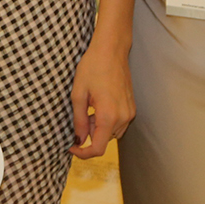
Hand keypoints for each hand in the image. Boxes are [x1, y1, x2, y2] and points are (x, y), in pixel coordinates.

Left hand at [69, 36, 133, 158]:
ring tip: (90, 105)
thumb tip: (79, 140)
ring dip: (99, 127)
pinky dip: (107, 120)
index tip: (72, 147)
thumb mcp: (78, 93)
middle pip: (105, 140)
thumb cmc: (92, 67)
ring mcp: (130, 113)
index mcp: (108, 116)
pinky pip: (118, 123)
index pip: (98, 148)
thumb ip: (79, 120)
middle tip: (81, 113)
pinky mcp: (132, 107)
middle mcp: (123, 118)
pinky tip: (99, 102)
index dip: (83, 153)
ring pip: (111, 133)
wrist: (111, 50)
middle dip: (90, 134)